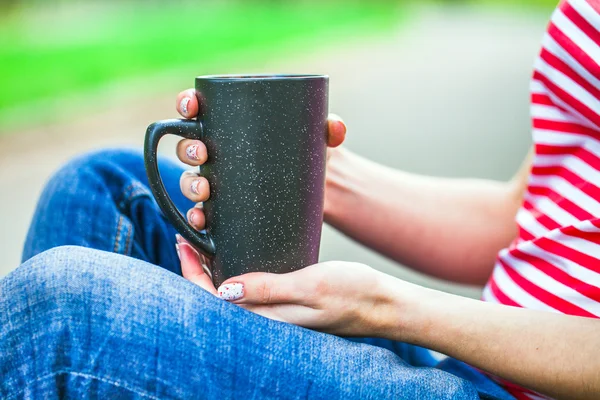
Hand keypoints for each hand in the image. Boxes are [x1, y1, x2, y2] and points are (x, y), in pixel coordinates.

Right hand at [174, 88, 346, 230]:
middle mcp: (219, 152)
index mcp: (232, 126)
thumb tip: (335, 128)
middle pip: (189, 146)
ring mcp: (220, 182)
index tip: (190, 105)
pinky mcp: (226, 209)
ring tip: (204, 189)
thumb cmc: (312, 155)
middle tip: (203, 153)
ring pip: (190, 180)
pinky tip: (201, 220)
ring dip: (189, 184)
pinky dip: (197, 217)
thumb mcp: (319, 140)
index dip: (188, 104)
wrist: (318, 192)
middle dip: (188, 148)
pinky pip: (202, 213)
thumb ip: (330, 128)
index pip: (201, 110)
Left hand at [176, 235, 396, 336]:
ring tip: (200, 241)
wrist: (383, 304)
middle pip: (216, 299)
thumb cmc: (353, 294)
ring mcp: (276, 314)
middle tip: (186, 236)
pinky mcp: (285, 305)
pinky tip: (231, 256)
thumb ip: (269, 289)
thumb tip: (225, 289)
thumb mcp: (311, 286)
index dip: (192, 274)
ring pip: (230, 295)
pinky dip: (232, 272)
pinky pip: (248, 292)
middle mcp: (268, 321)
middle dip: (196, 269)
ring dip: (212, 270)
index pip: (214, 302)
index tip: (184, 242)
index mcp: (269, 321)